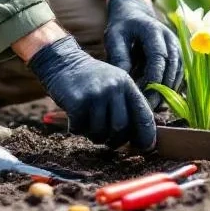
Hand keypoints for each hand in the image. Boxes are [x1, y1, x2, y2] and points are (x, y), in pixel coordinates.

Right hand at [28, 35, 155, 149]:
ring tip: (88, 125)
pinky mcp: (77, 101)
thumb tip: (141, 138)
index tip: (146, 148)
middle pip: (120, 128)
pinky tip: (74, 118)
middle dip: (115, 140)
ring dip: (93, 136)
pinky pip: (80, 129)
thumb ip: (127, 106)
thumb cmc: (90, 80)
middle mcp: (114, 88)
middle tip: (108, 141)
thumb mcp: (114, 84)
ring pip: (99, 132)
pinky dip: (76, 129)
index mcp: (126, 84)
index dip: (146, 135)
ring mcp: (95, 94)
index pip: (144, 114)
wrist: (63, 62)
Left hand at [104, 0, 181, 108]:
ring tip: (152, 108)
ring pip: (178, 74)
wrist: (135, 14)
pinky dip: (170, 89)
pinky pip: (178, 76)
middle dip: (161, 90)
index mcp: (154, 31)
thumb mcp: (114, 37)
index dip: (153, 79)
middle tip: (148, 109)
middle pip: (171, 68)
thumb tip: (124, 80)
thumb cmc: (122, 27)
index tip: (143, 97)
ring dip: (167, 92)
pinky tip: (157, 101)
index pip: (159, 58)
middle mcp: (170, 39)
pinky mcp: (178, 56)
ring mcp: (177, 47)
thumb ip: (119, 56)